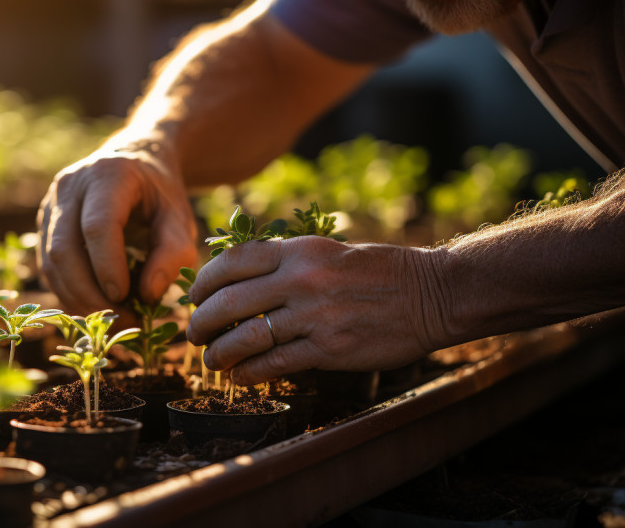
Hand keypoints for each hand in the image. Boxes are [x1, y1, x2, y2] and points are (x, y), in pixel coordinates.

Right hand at [37, 139, 197, 314]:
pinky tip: (97, 308)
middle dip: (89, 293)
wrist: (134, 164)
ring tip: (114, 318)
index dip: (107, 266)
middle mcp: (70, 186)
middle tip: (123, 320)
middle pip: (64, 248)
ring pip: (50, 263)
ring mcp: (51, 205)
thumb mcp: (180, 219)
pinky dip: (70, 295)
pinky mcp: (44, 225)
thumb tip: (148, 295)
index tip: (126, 298)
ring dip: (78, 300)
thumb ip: (174, 254)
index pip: (98, 226)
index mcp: (108, 175)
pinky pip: (48, 268)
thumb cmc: (160, 195)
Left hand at [186, 236, 448, 384]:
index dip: (203, 282)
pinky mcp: (330, 349)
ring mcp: (315, 316)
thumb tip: (236, 281)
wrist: (431, 295)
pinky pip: (275, 364)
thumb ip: (284, 261)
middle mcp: (302, 279)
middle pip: (229, 302)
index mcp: (299, 249)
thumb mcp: (327, 250)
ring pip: (247, 337)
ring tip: (211, 360)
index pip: (232, 261)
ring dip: (220, 353)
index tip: (193, 298)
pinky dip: (249, 373)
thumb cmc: (378, 271)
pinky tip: (240, 376)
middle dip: (201, 322)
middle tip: (193, 335)